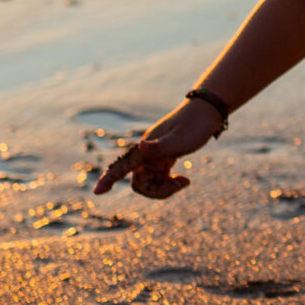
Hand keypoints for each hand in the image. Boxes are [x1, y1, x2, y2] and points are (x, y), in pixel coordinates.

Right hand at [91, 103, 218, 198]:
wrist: (207, 113)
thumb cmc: (195, 125)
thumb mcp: (180, 139)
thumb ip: (159, 146)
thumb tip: (139, 146)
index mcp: (146, 148)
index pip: (123, 166)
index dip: (109, 179)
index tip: (97, 192)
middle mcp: (146, 153)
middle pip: (140, 182)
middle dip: (157, 191)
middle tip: (182, 183)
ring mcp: (154, 157)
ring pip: (150, 183)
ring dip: (166, 188)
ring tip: (185, 181)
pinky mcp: (163, 159)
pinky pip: (159, 179)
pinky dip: (171, 184)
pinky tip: (185, 179)